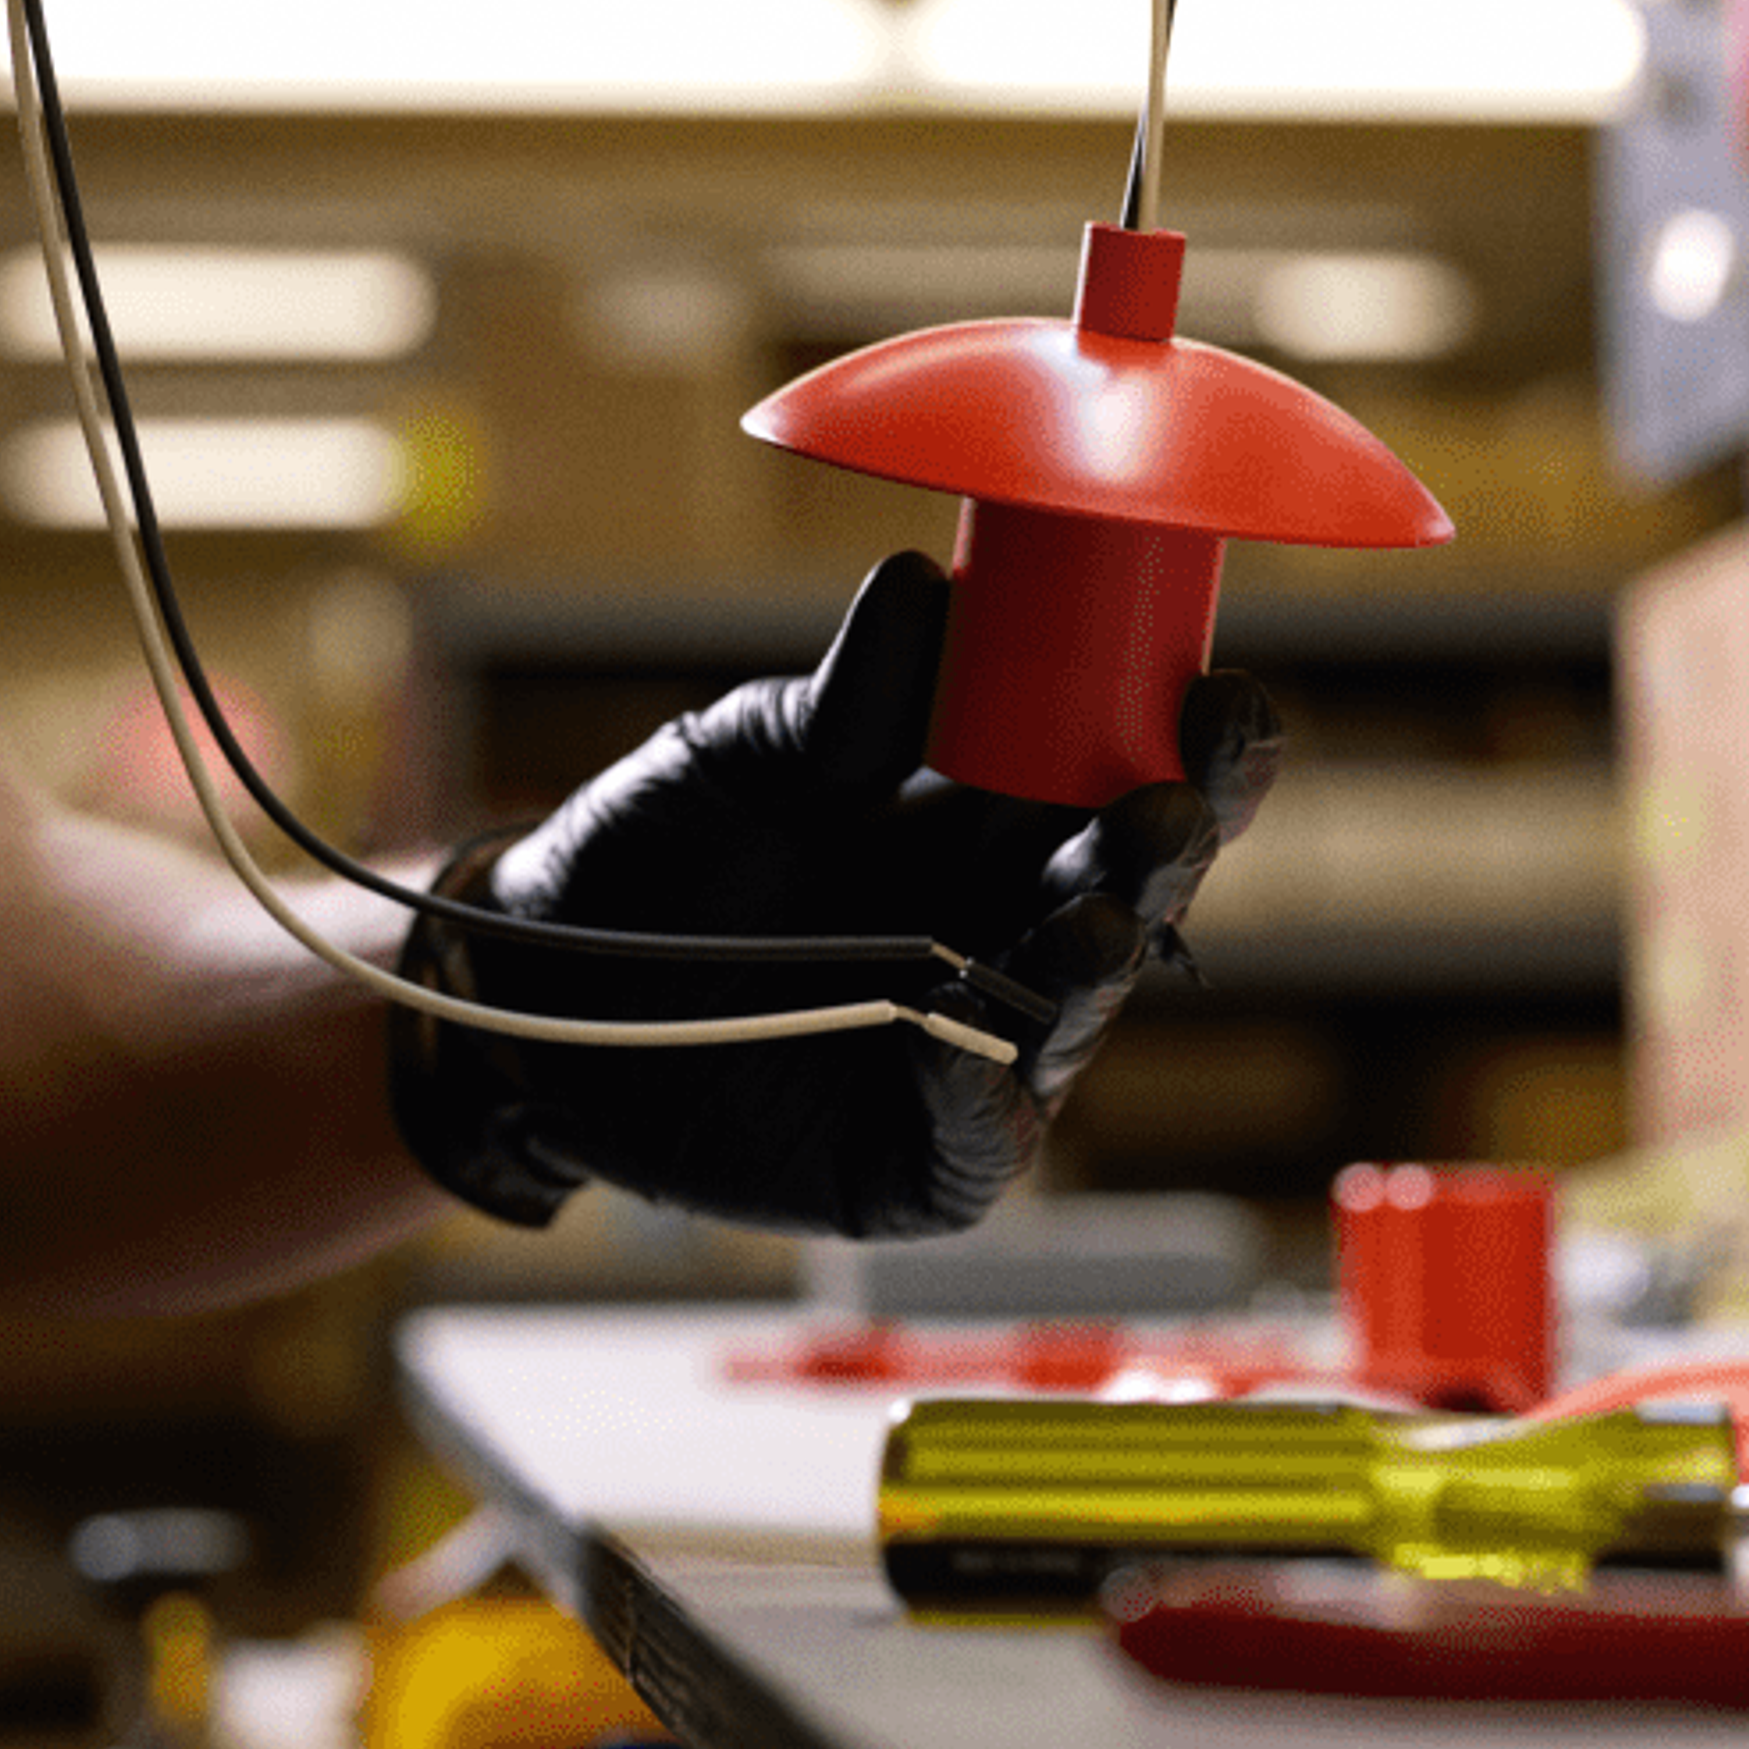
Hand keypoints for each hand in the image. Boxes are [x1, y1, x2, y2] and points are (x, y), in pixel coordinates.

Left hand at [389, 552, 1280, 1239]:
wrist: (533, 980)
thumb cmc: (656, 848)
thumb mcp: (746, 754)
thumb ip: (847, 701)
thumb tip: (931, 589)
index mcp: (999, 817)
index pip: (1135, 777)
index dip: (1194, 744)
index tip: (1215, 691)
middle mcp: (1007, 931)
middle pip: (1132, 895)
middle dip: (1166, 851)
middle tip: (1169, 805)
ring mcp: (970, 1050)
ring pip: (1069, 1017)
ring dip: (1094, 969)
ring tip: (1094, 917)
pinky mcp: (913, 1159)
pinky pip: (976, 1138)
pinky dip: (981, 1099)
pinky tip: (973, 1057)